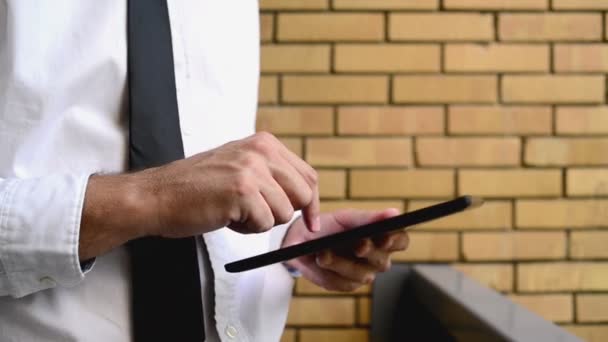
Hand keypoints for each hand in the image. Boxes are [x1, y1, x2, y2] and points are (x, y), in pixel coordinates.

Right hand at [79, 132, 319, 259]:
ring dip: (261, 221)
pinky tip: (226, 216)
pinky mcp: (242, 191)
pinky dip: (247, 229)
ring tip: (234, 211)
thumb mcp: (239, 166)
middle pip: (304, 194)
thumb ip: (271, 175)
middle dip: (286, 213)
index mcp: (264, 142)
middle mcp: (261, 151)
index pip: (308, 175)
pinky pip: (265, 223)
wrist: (156, 195)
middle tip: (259, 216)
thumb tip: (306, 198)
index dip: (311, 202)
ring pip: (285, 212)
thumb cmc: (195, 187)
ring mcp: (252, 169)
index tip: (311, 220)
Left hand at [282, 209, 408, 291]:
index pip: (401, 240)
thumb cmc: (331, 226)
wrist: (303, 240)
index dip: (395, 240)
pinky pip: (342, 282)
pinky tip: (319, 262)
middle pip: (381, 260)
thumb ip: (369, 218)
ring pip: (359, 274)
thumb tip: (394, 213)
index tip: (385, 238)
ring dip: (340, 263)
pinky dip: (328, 272)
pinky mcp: (348, 285)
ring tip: (323, 254)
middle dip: (368, 252)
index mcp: (384, 238)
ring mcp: (364, 274)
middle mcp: (378, 258)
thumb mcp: (347, 218)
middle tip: (358, 246)